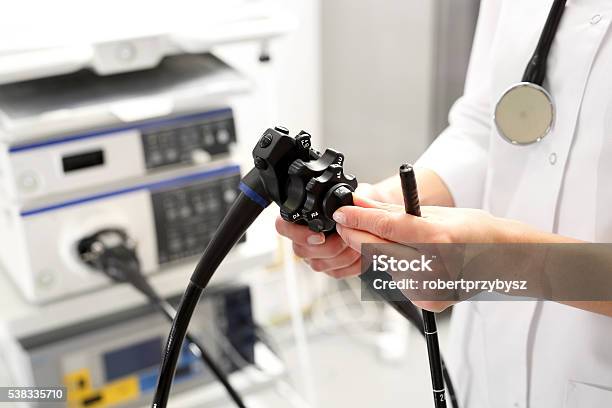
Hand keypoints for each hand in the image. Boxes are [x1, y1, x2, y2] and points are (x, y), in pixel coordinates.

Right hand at [275, 184, 385, 277]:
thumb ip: (344, 199)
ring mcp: (314, 256)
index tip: (320, 236)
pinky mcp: (330, 269)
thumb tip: (342, 209)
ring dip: (343, 255)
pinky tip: (361, 252)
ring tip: (358, 242)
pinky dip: (351, 264)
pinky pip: (335, 273)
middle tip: (347, 237)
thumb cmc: (357, 204)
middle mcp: (303, 238)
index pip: (283, 226)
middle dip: (329, 247)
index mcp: (301, 218)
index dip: (297, 234)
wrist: (371, 216)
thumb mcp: (351, 194)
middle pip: (301, 250)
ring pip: (319, 264)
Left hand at [332, 195, 516, 310]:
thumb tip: (361, 204)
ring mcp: (430, 289)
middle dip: (357, 235)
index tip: (342, 212)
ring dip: (380, 250)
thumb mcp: (435, 213)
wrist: (504, 259)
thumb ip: (393, 212)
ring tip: (400, 239)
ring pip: (385, 266)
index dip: (358, 219)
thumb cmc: (475, 230)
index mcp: (436, 239)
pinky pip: (398, 281)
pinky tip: (415, 259)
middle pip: (376, 251)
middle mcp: (432, 267)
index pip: (385, 228)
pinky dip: (397, 267)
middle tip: (347, 222)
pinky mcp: (427, 303)